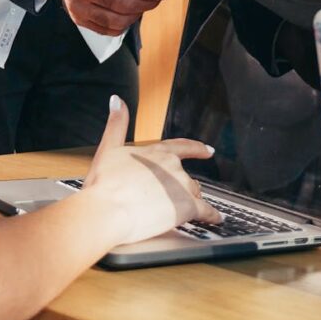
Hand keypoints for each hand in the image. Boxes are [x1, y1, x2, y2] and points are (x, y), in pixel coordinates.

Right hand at [83, 96, 221, 243]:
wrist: (107, 211)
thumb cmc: (104, 185)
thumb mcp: (108, 148)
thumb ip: (117, 123)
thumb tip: (117, 100)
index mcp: (156, 152)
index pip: (182, 147)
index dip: (197, 149)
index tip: (208, 151)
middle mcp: (172, 165)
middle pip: (186, 176)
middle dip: (182, 186)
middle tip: (174, 198)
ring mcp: (181, 185)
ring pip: (195, 193)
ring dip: (191, 200)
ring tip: (182, 211)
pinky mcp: (187, 207)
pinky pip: (207, 212)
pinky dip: (212, 216)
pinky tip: (216, 219)